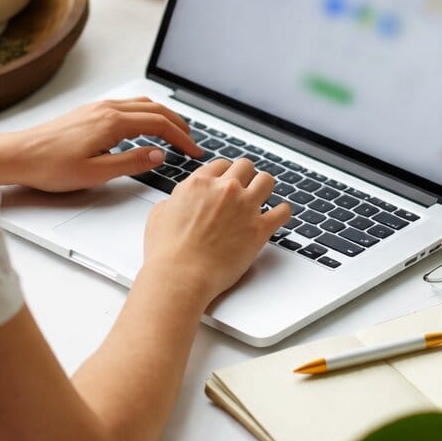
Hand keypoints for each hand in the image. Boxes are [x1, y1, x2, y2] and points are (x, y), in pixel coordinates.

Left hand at [0, 97, 201, 191]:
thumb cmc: (50, 167)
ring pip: (142, 104)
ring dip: (163, 115)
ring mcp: (98, 107)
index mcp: (113, 122)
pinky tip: (144, 127)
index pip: (160, 124)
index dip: (182, 138)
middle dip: (179, 124)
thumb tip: (159, 155)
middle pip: (155, 109)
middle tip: (192, 141)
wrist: (17, 155)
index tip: (194, 151)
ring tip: (175, 131)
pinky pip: (127, 105)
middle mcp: (108, 109)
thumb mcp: (95, 174)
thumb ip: (131, 163)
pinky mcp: (89, 111)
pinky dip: (146, 113)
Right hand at [143, 158, 290, 305]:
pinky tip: (277, 215)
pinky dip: (282, 212)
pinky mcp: (260, 228)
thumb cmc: (167, 252)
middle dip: (245, 176)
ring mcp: (245, 207)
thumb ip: (174, 201)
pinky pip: (282, 211)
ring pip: (267, 180)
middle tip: (245, 188)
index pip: (221, 164)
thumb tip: (178, 201)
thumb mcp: (159, 215)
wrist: (181, 276)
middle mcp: (225, 189)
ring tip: (262, 197)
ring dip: (264, 187)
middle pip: (246, 166)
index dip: (225, 174)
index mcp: (200, 183)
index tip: (227, 181)